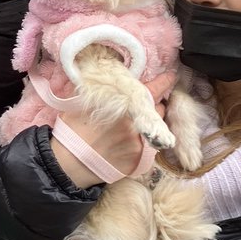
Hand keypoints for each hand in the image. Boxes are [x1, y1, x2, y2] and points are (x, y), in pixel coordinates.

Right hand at [50, 75, 169, 188]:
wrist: (69, 164)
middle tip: (144, 105)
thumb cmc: (72, 130)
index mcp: (124, 105)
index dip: (164, 82)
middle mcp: (136, 123)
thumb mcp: (81, 100)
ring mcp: (140, 143)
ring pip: (157, 128)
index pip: (154, 89)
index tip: (171, 77)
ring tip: (135, 124)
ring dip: (151, 123)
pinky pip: (149, 146)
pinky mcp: (139, 159)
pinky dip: (142, 141)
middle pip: (158, 109)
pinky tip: (127, 141)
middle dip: (154, 105)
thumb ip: (98, 88)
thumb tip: (106, 75)